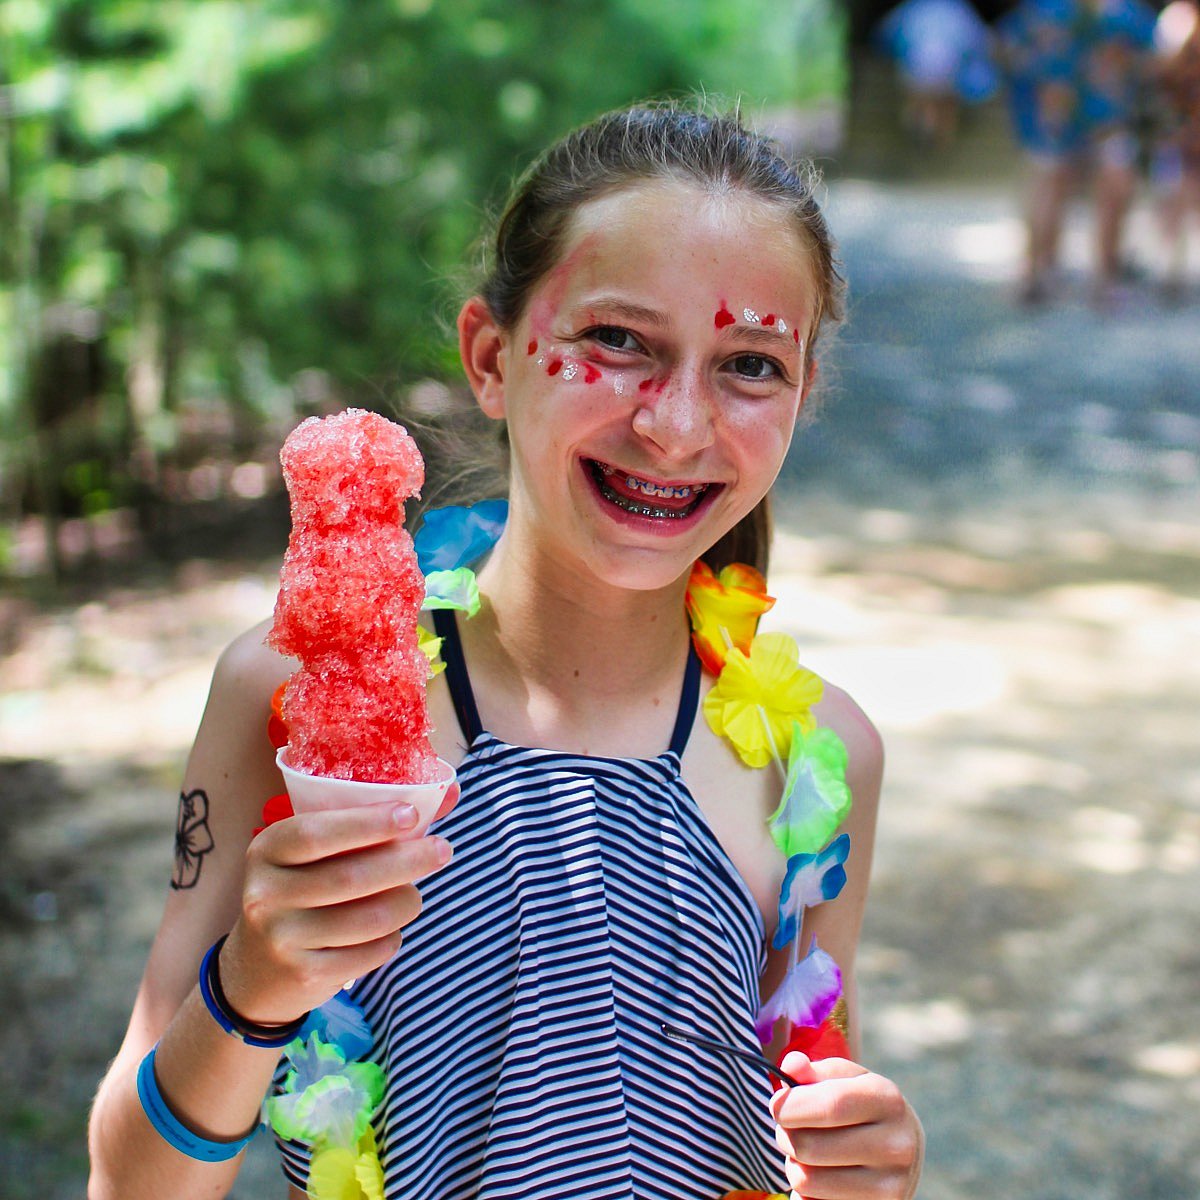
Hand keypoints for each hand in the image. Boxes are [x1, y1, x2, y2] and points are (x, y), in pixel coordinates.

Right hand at [220, 799, 452, 1023]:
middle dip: (406, 861)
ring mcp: (282, 938)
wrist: (258, 970)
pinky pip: (369, 953)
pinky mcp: (304, 974)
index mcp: (268, 850)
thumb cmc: (305, 890)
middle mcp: (266, 893)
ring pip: (368, 919)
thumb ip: (376, 821)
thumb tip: (449, 792)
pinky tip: (389, 930)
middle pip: (350, 877)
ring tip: (413, 895)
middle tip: (442, 850)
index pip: (315, 833)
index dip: (366, 823)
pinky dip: (391, 939)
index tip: (411, 815)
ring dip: (405, 902)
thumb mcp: (318, 853)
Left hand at [769, 1051, 922, 1199]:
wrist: (902, 1148)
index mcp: (887, 1099)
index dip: (790, 1106)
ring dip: (794, 1165)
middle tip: (790, 1129)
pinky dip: (808, 1191)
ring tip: (809, 1153)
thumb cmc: (860, 1104)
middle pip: (809, 1146)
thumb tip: (790, 1065)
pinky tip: (825, 1176)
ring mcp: (890, 1185)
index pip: (828, 1105)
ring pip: (806, 1180)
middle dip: (785, 1135)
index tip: (776, 1106)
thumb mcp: (844, 1079)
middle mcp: (896, 1145)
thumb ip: (813, 1071)